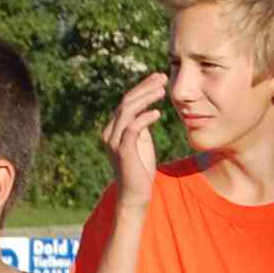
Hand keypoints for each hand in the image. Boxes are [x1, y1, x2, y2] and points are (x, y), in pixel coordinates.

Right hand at [101, 73, 168, 197]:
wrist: (135, 195)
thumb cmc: (140, 169)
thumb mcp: (141, 142)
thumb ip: (140, 125)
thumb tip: (149, 108)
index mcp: (113, 128)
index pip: (127, 100)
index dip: (143, 87)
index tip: (159, 78)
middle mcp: (110, 132)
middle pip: (127, 101)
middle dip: (145, 87)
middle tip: (163, 77)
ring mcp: (114, 141)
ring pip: (128, 111)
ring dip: (146, 98)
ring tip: (163, 91)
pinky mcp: (122, 151)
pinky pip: (132, 129)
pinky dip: (145, 118)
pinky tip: (158, 113)